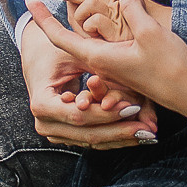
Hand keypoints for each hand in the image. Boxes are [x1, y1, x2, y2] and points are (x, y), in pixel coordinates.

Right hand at [19, 0, 157, 147]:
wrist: (37, 56)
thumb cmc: (54, 49)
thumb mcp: (74, 53)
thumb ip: (95, 59)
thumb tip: (113, 45)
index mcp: (42, 103)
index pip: (79, 115)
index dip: (106, 114)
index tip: (132, 107)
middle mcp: (45, 124)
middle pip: (89, 135)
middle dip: (120, 130)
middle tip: (147, 128)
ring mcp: (55, 133)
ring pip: (94, 142)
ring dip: (122, 137)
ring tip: (149, 132)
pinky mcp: (67, 136)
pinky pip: (95, 141)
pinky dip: (117, 136)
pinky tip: (140, 134)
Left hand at [30, 0, 186, 123]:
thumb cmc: (171, 67)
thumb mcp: (150, 34)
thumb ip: (134, 8)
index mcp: (99, 58)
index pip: (61, 38)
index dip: (44, 20)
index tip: (30, 2)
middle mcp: (100, 64)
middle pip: (69, 37)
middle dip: (56, 12)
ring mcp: (110, 67)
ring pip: (84, 40)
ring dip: (76, 14)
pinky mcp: (122, 67)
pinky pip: (99, 45)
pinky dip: (93, 24)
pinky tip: (97, 11)